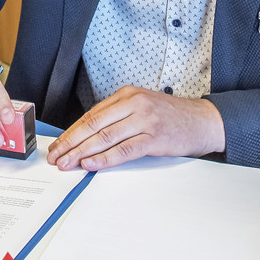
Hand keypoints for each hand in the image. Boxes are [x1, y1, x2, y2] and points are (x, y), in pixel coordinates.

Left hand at [47, 86, 223, 170]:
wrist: (203, 121)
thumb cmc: (170, 117)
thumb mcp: (141, 107)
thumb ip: (117, 117)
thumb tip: (87, 137)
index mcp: (126, 95)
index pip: (91, 115)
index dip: (71, 132)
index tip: (58, 146)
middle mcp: (133, 103)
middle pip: (93, 126)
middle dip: (71, 144)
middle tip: (56, 158)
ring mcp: (144, 119)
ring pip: (105, 138)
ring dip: (82, 153)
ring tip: (68, 164)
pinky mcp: (154, 137)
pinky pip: (124, 149)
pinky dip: (105, 159)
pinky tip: (91, 165)